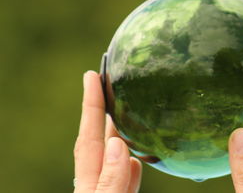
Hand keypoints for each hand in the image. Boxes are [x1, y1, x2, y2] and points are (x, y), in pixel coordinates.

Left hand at [73, 71, 141, 192]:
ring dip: (120, 135)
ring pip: (115, 161)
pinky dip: (130, 168)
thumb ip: (110, 181)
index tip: (91, 76)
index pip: (90, 137)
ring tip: (127, 113)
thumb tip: (117, 144)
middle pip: (100, 143)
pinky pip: (125, 181)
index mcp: (88, 187)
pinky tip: (137, 160)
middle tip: (110, 84)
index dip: (91, 104)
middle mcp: (97, 187)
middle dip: (103, 111)